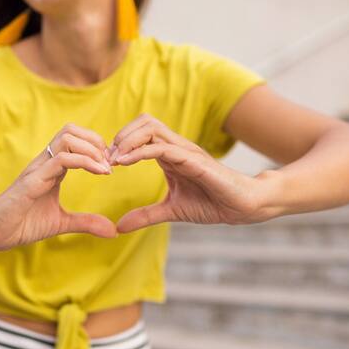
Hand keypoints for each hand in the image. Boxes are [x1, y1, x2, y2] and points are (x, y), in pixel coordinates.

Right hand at [0, 123, 117, 250]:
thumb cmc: (21, 224)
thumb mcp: (61, 223)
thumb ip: (86, 223)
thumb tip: (113, 230)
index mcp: (51, 168)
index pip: (75, 139)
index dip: (96, 147)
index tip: (111, 167)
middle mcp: (44, 162)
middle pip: (71, 129)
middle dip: (96, 141)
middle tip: (110, 163)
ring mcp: (38, 169)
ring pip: (67, 137)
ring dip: (92, 149)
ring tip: (105, 168)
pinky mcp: (33, 180)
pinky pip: (61, 159)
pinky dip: (85, 162)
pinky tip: (99, 173)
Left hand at [109, 113, 274, 232]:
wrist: (244, 207)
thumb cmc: (213, 203)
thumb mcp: (171, 210)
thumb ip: (146, 215)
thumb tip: (119, 227)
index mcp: (170, 155)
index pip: (141, 133)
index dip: (120, 143)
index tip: (105, 163)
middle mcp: (177, 147)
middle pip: (144, 122)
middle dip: (121, 136)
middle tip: (107, 159)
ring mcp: (186, 151)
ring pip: (151, 129)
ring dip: (127, 141)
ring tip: (113, 160)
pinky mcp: (194, 160)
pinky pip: (162, 149)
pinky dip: (140, 152)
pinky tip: (125, 163)